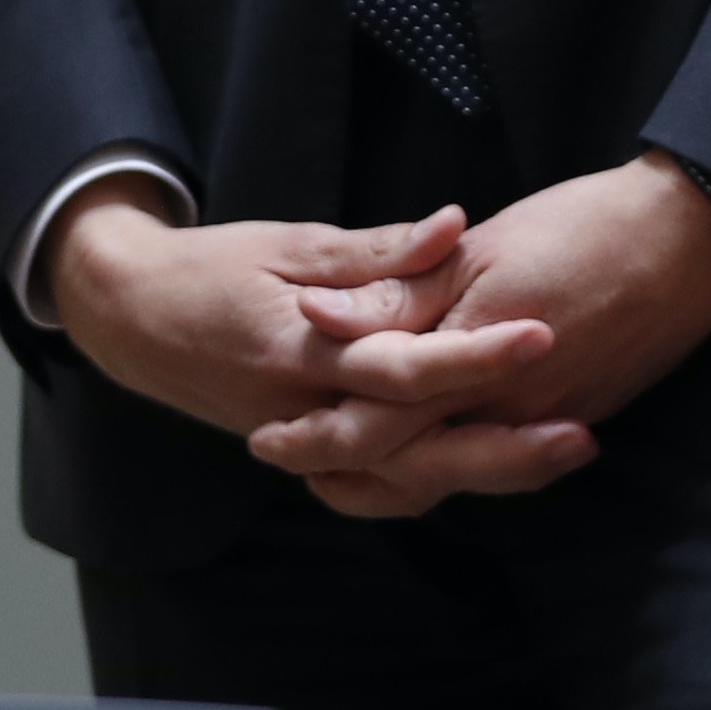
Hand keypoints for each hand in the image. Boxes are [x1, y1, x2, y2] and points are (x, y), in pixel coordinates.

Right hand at [43, 186, 576, 466]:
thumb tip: (452, 228)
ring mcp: (308, 445)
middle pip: (417, 452)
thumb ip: (375, 251)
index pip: (402, 366)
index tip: (541, 333)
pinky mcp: (312, 454)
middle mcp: (307, 415)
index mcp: (300, 353)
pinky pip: (383, 482)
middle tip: (580, 434)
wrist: (130, 320)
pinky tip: (499, 466)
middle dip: (503, 449)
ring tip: (564, 448)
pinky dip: (439, 478)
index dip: (474, 355)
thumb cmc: (208, 270)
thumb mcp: (286, 243)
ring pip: (407, 480)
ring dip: (488, 472)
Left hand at [243, 156, 710, 516]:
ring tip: (332, 476)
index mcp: (476, 358)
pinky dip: (450, 467)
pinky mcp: (577, 414)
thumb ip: (400, 290)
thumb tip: (319, 315)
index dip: (321, 432)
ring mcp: (549, 418)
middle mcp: (512, 406)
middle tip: (283, 462)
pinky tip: (421, 457)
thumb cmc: (582, 227)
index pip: (382, 415)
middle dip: (345, 471)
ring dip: (393, 478)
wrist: (688, 241)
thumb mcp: (480, 249)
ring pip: (456, 473)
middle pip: (414, 462)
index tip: (271, 438)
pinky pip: (499, 462)